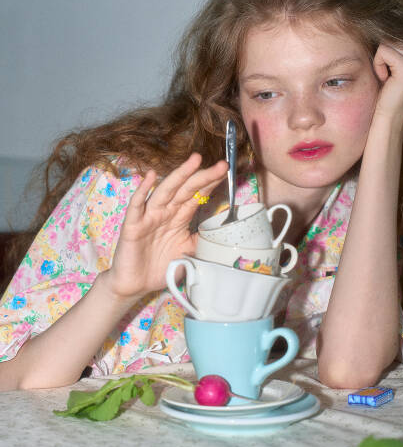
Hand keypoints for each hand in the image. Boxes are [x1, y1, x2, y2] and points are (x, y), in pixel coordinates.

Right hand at [103, 153, 227, 299]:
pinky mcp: (133, 226)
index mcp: (179, 217)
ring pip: (166, 191)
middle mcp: (166, 212)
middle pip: (186, 189)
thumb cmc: (161, 267)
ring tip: (194, 161)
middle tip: (221, 165)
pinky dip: (143, 190)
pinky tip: (151, 176)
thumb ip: (202, 239)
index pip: (197, 196)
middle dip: (203, 176)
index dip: (210, 183)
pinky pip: (137, 205)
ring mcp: (149, 216)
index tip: (225, 172)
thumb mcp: (189, 253)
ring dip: (180, 175)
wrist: (135, 285)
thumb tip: (223, 232)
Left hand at [372, 41, 402, 125]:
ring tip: (390, 78)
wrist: (391, 115)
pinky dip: (378, 65)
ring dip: (382, 61)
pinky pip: (383, 51)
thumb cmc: (393, 88)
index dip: (395, 49)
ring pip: (388, 43)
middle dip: (388, 55)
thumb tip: (392, 18)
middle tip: (393, 76)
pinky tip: (386, 79)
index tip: (398, 69)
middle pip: (397, 36)